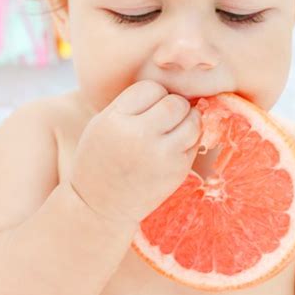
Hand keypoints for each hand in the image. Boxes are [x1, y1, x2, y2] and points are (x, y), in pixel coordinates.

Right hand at [68, 80, 202, 225]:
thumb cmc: (100, 158)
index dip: (152, 95)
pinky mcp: (177, 172)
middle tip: (165, 116)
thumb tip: (168, 88)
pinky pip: (195, 142)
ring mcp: (161, 156)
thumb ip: (132, 104)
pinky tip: (175, 145)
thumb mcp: (103, 122)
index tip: (146, 106)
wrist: (98, 206)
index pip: (151, 88)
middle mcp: (140, 136)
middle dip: (174, 105)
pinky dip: (190, 139)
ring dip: (188, 119)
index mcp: (117, 120)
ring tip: (174, 127)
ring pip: (193, 121)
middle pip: (175, 103)